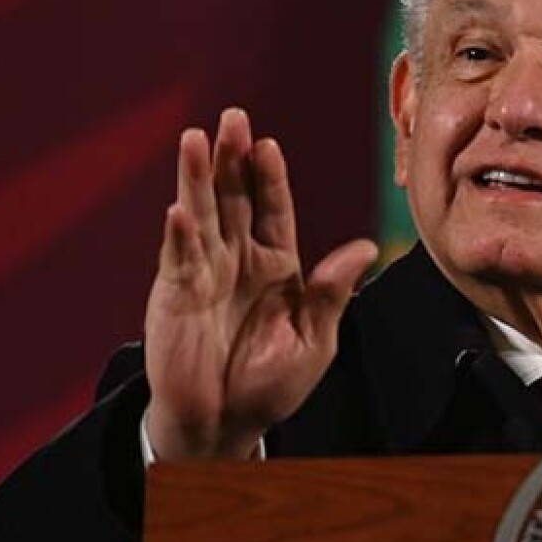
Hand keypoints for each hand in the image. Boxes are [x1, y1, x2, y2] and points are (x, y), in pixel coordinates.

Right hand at [143, 108, 378, 459]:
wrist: (227, 423)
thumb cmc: (271, 383)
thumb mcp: (315, 340)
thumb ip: (333, 293)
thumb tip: (367, 247)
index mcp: (276, 265)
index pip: (273, 210)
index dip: (270, 178)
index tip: (269, 145)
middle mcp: (237, 260)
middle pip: (233, 199)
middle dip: (231, 159)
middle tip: (232, 118)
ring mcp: (203, 273)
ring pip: (201, 216)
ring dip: (196, 179)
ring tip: (196, 140)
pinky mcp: (174, 296)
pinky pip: (178, 259)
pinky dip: (179, 235)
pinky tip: (180, 209)